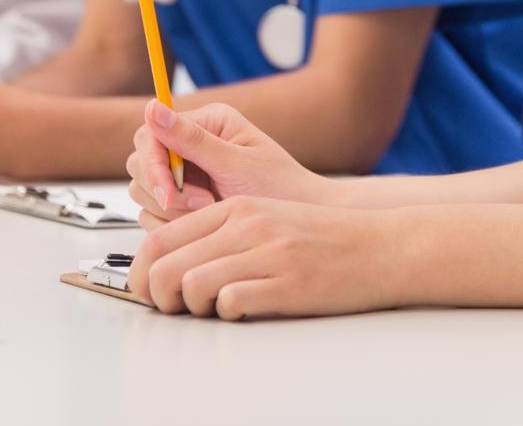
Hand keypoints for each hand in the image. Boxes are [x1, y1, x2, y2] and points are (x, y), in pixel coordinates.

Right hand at [126, 101, 332, 223]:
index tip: (170, 194)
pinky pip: (153, 215)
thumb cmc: (279, 187)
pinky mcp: (181, 201)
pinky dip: (173, 225)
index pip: (151, 135)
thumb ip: (193, 140)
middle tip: (205, 205)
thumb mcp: (237, 164)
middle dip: (167, 190)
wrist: (297, 220)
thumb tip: (154, 107)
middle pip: (140, 164)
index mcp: (206, 123)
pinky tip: (202, 225)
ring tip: (212, 211)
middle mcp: (190, 144)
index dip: (153, 166)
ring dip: (172, 210)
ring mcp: (184, 174)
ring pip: (143, 192)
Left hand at [128, 194, 407, 319]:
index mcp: (237, 209)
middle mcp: (247, 226)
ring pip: (190, 286)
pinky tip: (246, 308)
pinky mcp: (287, 283)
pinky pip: (230, 304)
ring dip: (192, 308)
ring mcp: (267, 253)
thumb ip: (221, 234)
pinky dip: (229, 313)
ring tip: (214, 309)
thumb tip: (170, 264)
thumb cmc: (326, 239)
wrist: (382, 246)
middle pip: (163, 267)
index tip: (147, 291)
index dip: (140, 273)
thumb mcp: (268, 219)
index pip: (158, 239)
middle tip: (174, 309)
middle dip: (157, 298)